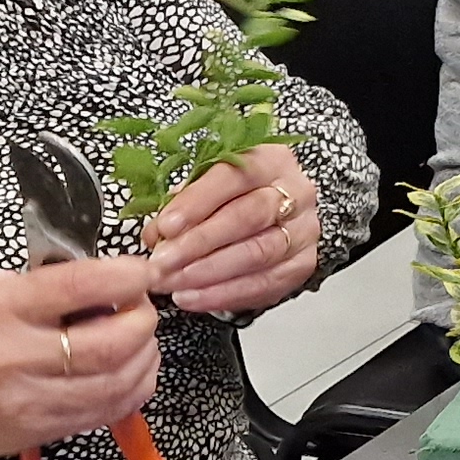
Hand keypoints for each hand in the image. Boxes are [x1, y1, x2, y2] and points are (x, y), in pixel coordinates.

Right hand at [0, 258, 164, 459]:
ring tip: (142, 340)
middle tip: (143, 308)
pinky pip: (108, 410)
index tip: (143, 271)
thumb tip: (105, 278)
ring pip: (118, 380)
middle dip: (144, 320)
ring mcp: (30, 398)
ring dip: (146, 356)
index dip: (127, 276)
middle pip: (112, 341)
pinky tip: (133, 371)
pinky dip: (134, 387)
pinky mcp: (42, 430)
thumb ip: (42, 288)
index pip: (81, 284)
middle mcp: (15, 354)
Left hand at [147, 141, 326, 316]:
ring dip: (208, 272)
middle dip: (200, 242)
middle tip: (162, 262)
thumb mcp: (210, 186)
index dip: (197, 202)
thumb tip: (157, 234)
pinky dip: (223, 295)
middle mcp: (296, 193)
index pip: (233, 177)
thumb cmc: (237, 198)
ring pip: (257, 253)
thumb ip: (184, 204)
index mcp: (270, 161)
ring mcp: (302, 231)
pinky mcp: (301, 265)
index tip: (165, 226)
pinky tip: (193, 298)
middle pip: (248, 216)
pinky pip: (262, 285)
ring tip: (172, 283)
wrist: (278, 218)